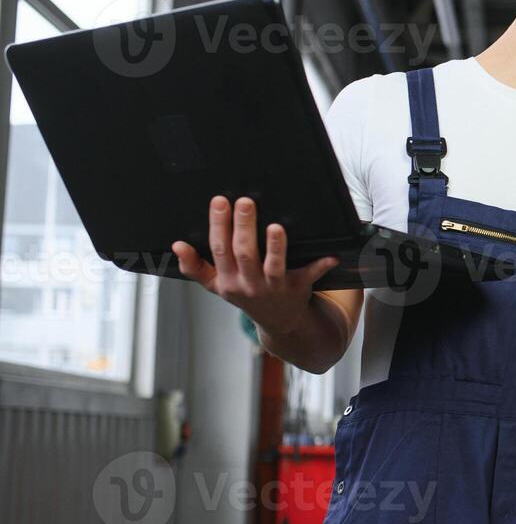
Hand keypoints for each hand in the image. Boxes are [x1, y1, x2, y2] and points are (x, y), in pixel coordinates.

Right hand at [171, 195, 338, 334]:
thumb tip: (176, 246)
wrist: (280, 323)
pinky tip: (330, 255)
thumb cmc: (245, 294)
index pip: (219, 249)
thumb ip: (195, 267)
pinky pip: (310, 275)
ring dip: (276, 247)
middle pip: (244, 254)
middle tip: (245, 201)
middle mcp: (250, 284)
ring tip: (276, 226)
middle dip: (243, 227)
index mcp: (227, 280)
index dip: (218, 226)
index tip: (219, 201)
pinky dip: (320, 265)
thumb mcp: (216, 285)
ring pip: (273, 267)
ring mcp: (275, 287)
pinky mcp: (299, 288)